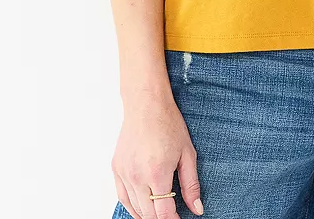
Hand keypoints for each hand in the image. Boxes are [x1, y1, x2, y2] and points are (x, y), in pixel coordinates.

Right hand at [112, 95, 202, 216]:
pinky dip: (133, 207)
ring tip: (159, 212)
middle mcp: (137, 177)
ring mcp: (124, 174)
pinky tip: (142, 208)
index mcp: (157, 173)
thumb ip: (191, 184)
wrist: (146, 105)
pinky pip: (123, 197)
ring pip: (134, 209)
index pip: (163, 214)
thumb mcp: (187, 153)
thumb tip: (197, 209)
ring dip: (147, 215)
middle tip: (172, 214)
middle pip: (148, 214)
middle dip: (161, 218)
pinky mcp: (116, 169)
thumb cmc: (168, 124)